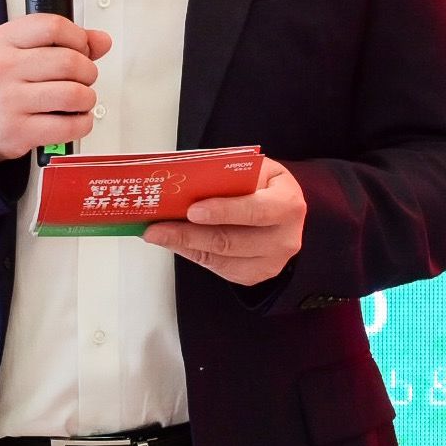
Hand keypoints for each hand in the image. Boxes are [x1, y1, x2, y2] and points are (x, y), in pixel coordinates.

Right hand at [0, 12, 110, 162]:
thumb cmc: (2, 81)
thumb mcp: (20, 49)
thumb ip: (62, 41)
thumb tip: (101, 41)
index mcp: (2, 40)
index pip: (53, 27)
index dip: (78, 37)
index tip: (82, 48)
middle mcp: (2, 68)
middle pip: (68, 61)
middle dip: (88, 70)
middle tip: (84, 77)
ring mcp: (9, 101)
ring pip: (73, 94)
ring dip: (87, 97)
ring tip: (81, 98)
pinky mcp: (18, 131)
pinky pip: (67, 126)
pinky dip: (83, 123)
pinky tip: (77, 118)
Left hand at [143, 155, 306, 284]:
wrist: (283, 209)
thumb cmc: (264, 184)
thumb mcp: (255, 170)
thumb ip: (227, 175)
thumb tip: (183, 182)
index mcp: (288, 203)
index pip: (256, 210)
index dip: (224, 211)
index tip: (192, 210)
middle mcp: (285, 238)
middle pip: (232, 241)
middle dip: (189, 234)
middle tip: (157, 228)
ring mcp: (272, 262)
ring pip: (221, 259)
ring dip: (184, 246)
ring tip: (157, 234)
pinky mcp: (256, 275)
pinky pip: (219, 269)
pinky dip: (194, 254)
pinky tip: (175, 242)